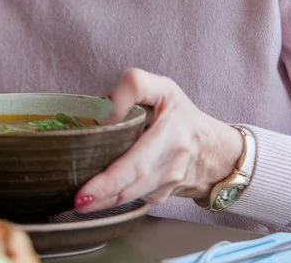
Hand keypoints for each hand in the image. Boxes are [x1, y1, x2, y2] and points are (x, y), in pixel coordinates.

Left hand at [73, 68, 243, 212]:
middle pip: (130, 188)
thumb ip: (133, 87)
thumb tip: (106, 113)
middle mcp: (170, 168)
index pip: (137, 165)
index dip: (110, 182)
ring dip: (102, 203)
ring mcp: (166, 187)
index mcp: (172, 138)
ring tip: (78, 203)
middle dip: (100, 198)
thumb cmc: (184, 117)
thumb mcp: (163, 89)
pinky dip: (112, 200)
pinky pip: (132, 199)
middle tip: (75, 202)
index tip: (86, 193)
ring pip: (129, 198)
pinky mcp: (159, 196)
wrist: (215, 152)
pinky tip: (95, 200)